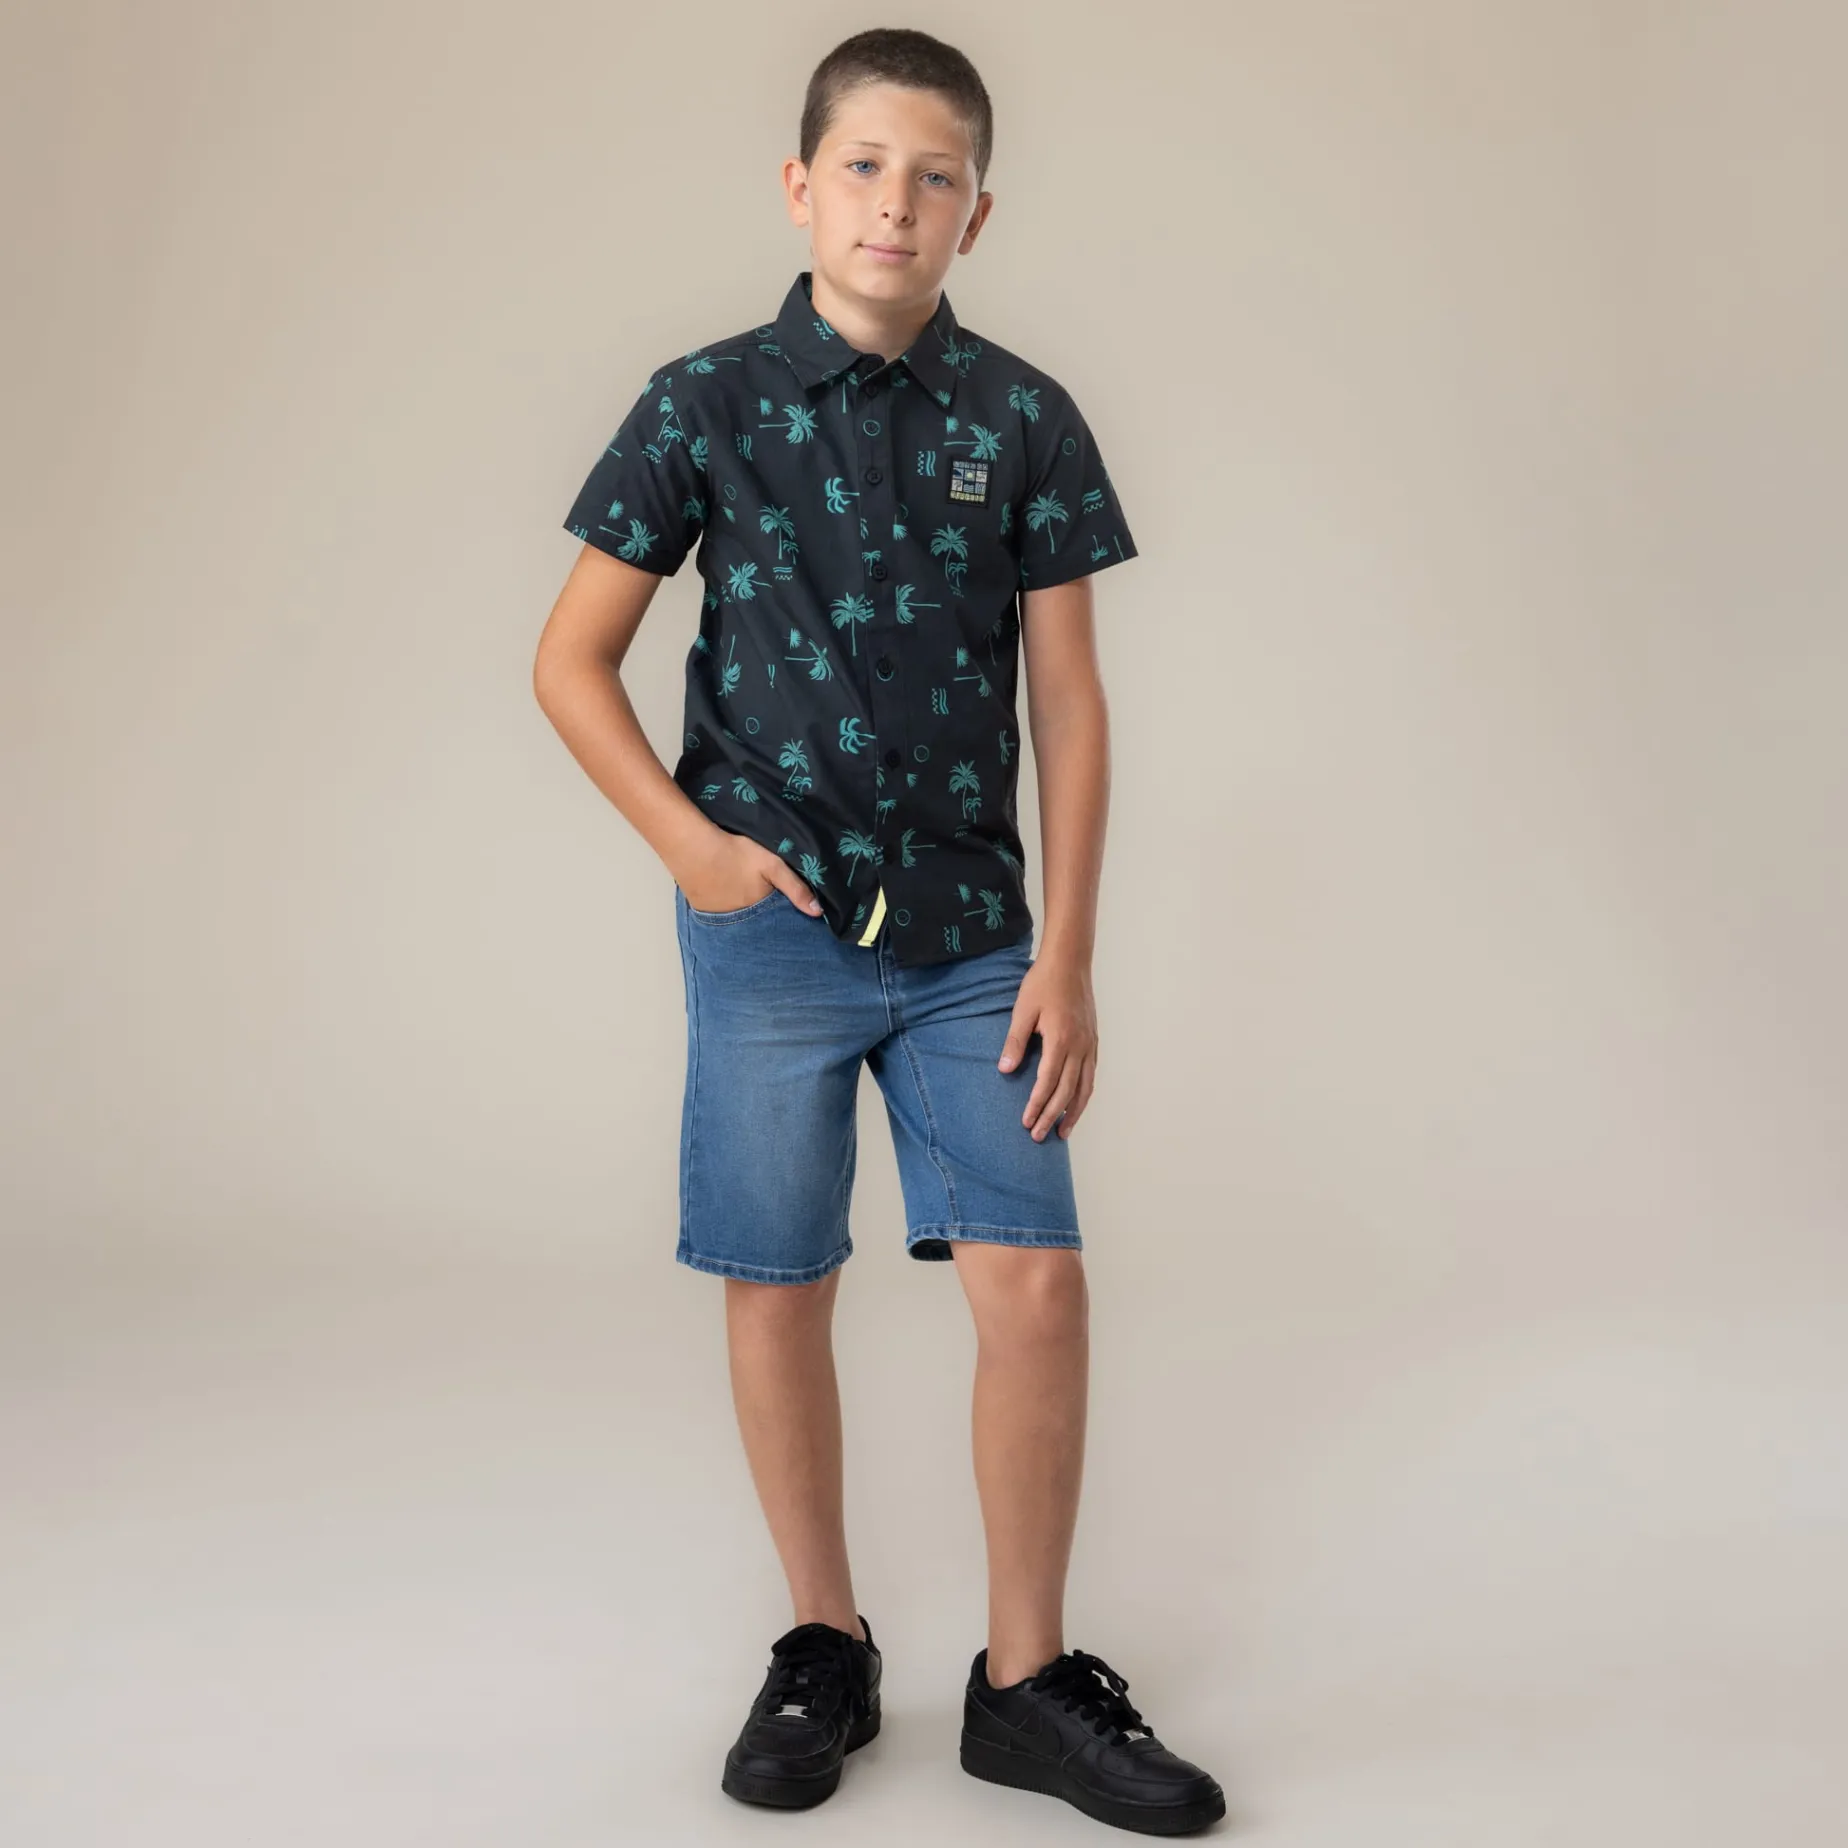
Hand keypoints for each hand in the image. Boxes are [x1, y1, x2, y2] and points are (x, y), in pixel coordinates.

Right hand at [675, 831, 822, 916]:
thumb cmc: (734, 853)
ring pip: (740, 919)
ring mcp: (717, 918)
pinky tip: (730, 893)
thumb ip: (796, 888)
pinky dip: (729, 907)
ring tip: (750, 896)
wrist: (690, 846)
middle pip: (758, 924)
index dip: (786, 918)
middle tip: (771, 902)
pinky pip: (722, 914)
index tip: (795, 913)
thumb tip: (818, 913)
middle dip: (767, 918)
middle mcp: (738, 923)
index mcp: (758, 914)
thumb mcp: (772, 865)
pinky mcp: (702, 910)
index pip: (777, 923)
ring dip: (747, 913)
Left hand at [997, 951, 1096, 1139]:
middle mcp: (1079, 1047)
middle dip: (1052, 1116)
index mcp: (1060, 1040)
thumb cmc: (1042, 984)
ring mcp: (1090, 1045)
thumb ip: (1015, 1042)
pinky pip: (1091, 1076)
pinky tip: (1076, 1104)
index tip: (1026, 1122)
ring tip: (1063, 1132)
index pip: (1048, 1082)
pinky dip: (1084, 1095)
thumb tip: (1005, 1070)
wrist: (1070, 962)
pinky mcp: (1094, 1042)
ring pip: (1084, 1088)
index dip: (1037, 1105)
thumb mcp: (1023, 1011)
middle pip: (1067, 1091)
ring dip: (1073, 1112)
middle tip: (1038, 1136)